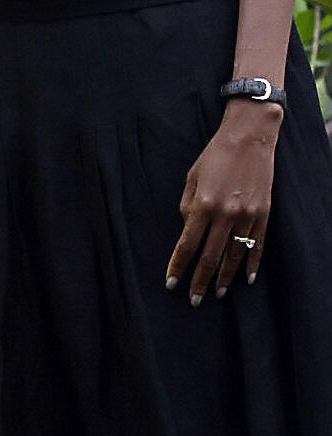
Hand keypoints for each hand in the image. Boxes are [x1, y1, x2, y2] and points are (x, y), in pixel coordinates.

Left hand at [166, 103, 280, 301]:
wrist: (250, 137)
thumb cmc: (215, 155)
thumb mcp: (191, 178)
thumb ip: (187, 207)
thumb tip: (187, 232)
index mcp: (203, 205)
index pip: (187, 245)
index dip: (178, 266)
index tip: (171, 283)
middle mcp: (226, 214)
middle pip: (210, 257)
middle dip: (200, 281)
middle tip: (194, 299)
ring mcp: (248, 216)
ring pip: (235, 256)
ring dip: (225, 277)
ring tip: (217, 293)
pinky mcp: (264, 214)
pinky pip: (258, 245)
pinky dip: (252, 263)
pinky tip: (247, 278)